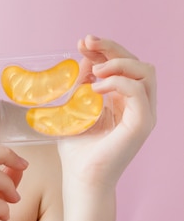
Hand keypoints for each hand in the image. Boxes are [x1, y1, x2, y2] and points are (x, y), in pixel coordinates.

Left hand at [57, 35, 155, 190]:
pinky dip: (117, 82)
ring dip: (119, 63)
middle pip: (137, 62)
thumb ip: (81, 83)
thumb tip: (85, 58)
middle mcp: (138, 104)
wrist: (81, 178)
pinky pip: (138, 92)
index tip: (82, 42)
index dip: (106, 48)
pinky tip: (95, 88)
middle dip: (111, 47)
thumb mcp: (74, 107)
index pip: (124, 64)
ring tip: (95, 70)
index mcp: (125, 99)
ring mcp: (143, 114)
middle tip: (87, 43)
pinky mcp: (142, 124)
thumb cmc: (77, 148)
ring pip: (146, 72)